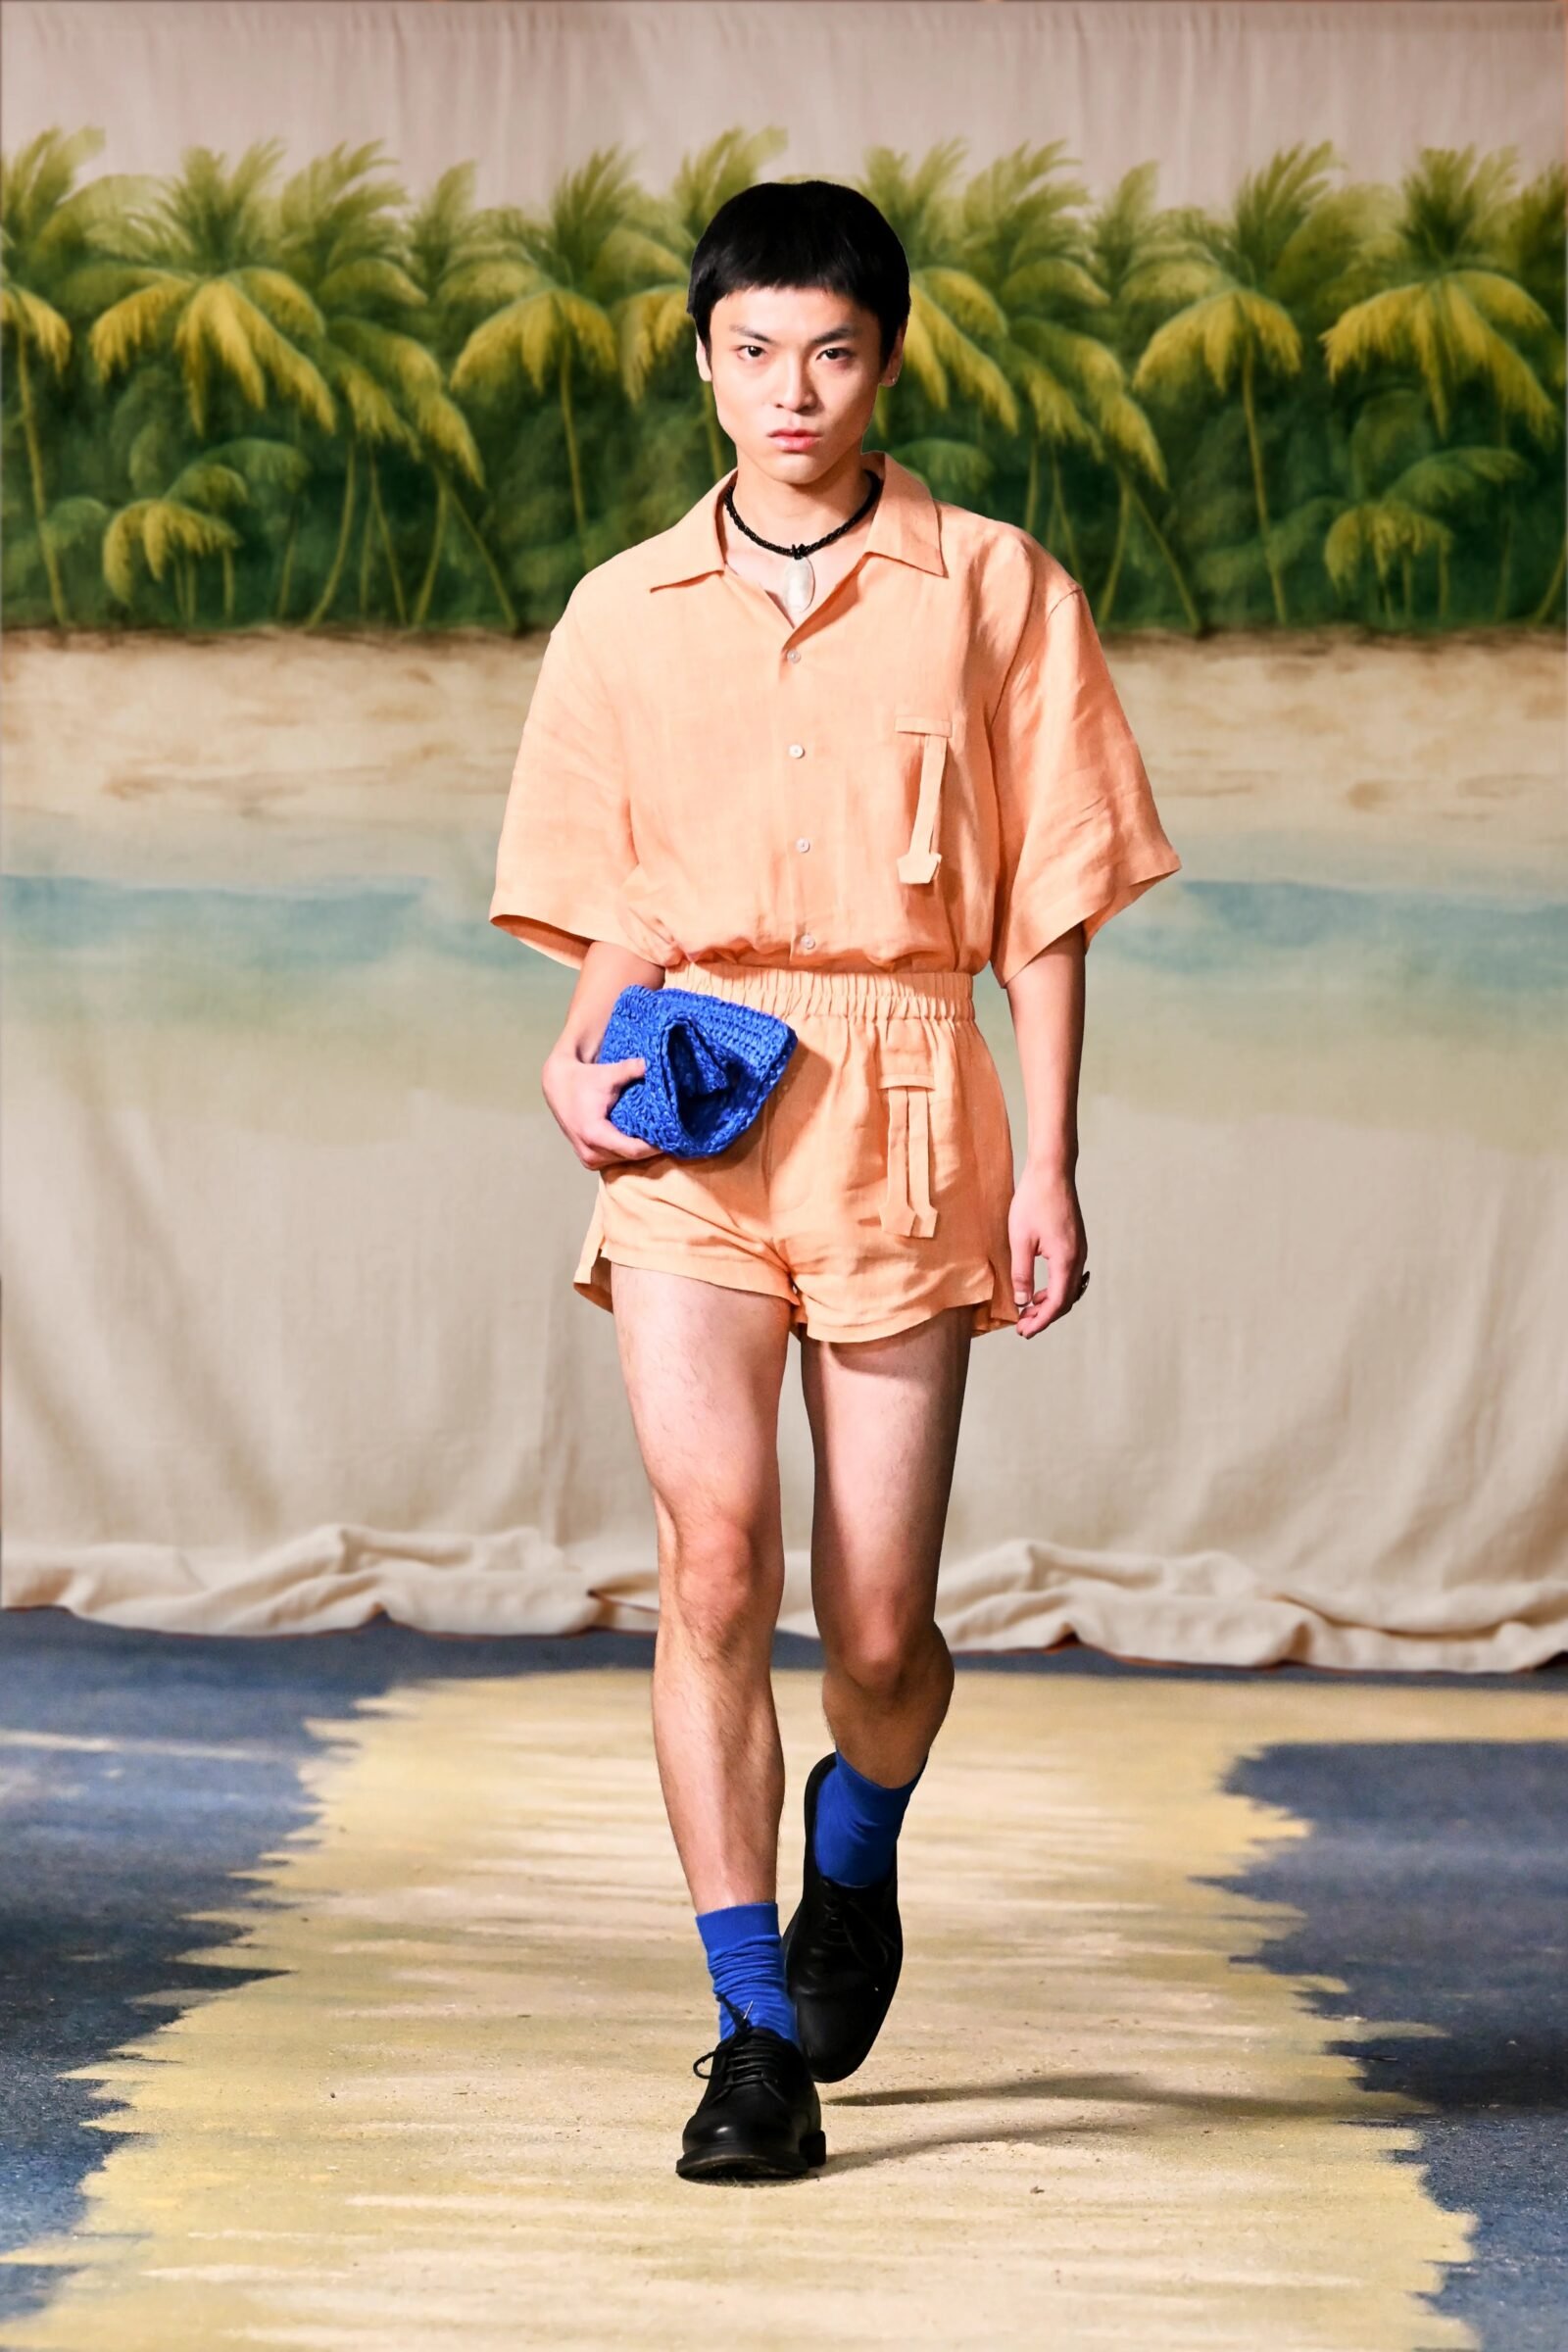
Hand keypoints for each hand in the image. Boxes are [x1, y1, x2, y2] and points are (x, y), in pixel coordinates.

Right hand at [542, 1051, 665, 1170]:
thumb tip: (653, 1064)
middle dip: (650, 1147)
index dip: (655, 1145)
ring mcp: (589, 1159)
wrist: (558, 1086)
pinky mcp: (589, 1160)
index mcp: (594, 1134)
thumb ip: (631, 1069)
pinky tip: (639, 1138)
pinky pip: (615, 1160)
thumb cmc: (582, 1080)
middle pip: (630, 1157)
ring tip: (657, 1135)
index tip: (672, 1135)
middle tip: (669, 1133)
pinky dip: (627, 1151)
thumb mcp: (607, 1074)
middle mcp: (590, 1152)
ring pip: (623, 1161)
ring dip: (640, 1151)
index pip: (633, 1150)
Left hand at [1009, 1163, 1087, 1338]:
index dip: (1040, 1321)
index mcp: (1065, 1260)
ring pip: (1069, 1288)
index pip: (1057, 1303)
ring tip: (1028, 1310)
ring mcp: (1080, 1250)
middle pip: (1066, 1300)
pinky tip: (1040, 1289)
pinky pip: (1069, 1275)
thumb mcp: (1020, 1240)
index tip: (1023, 1331)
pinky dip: (1056, 1287)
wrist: (1052, 1171)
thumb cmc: (1034, 1201)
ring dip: (1050, 1303)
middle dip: (1045, 1316)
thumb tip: (1022, 1302)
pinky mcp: (1076, 1242)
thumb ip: (1022, 1273)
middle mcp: (1078, 1258)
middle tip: (1023, 1326)